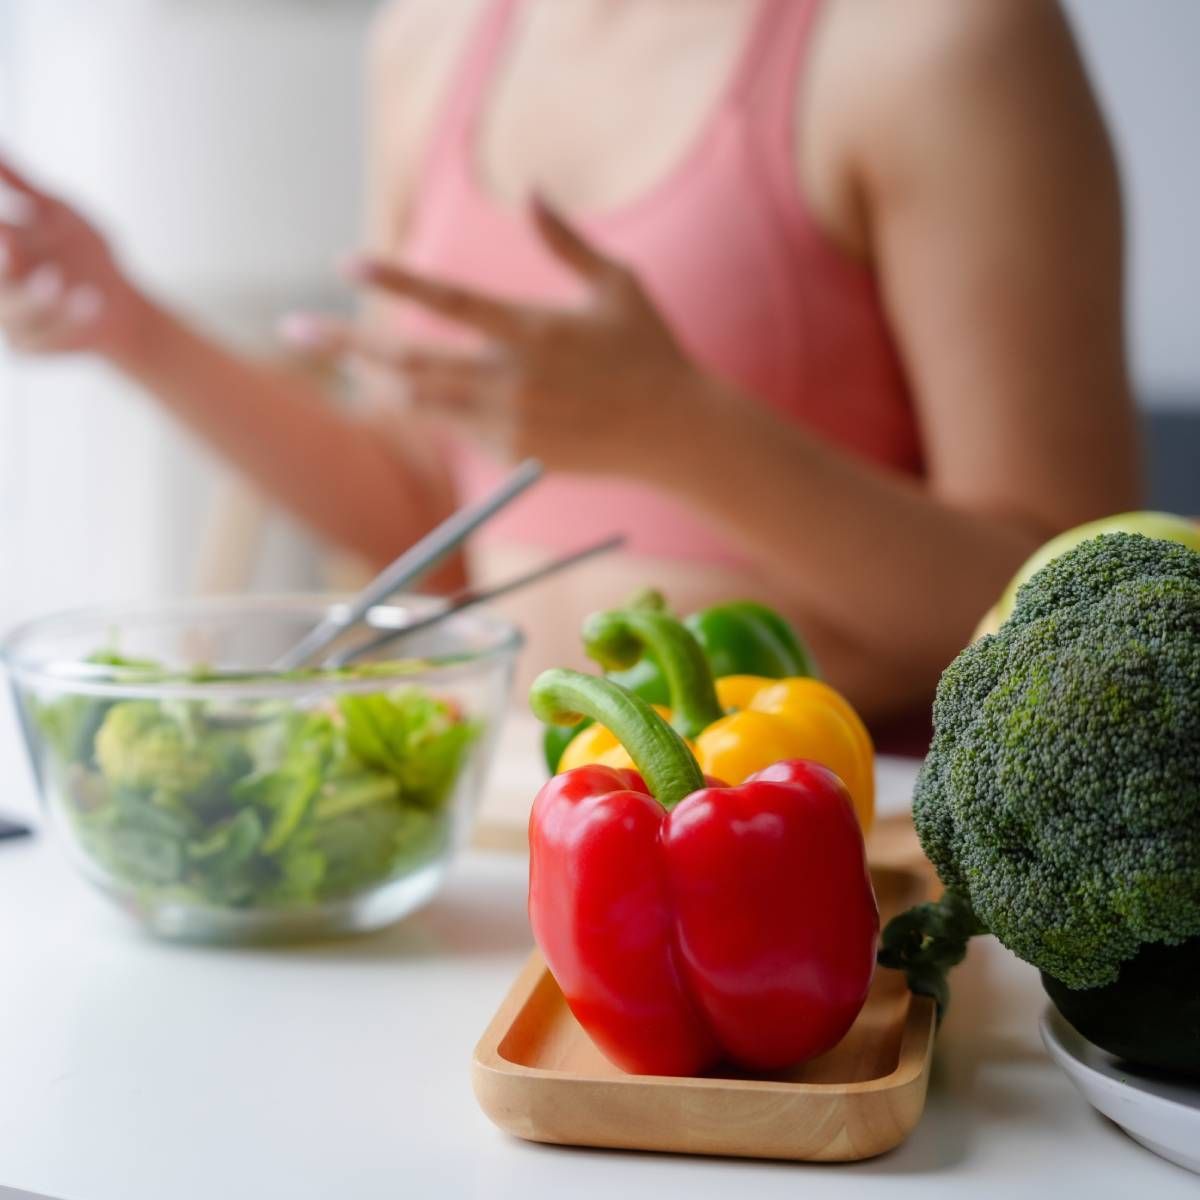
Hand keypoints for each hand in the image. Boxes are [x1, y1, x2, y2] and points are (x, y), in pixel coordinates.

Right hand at [0, 156, 146, 357]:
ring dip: (35, 297)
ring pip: (14, 310)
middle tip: (10, 240)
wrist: (118, 304)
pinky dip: (71, 318)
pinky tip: (93, 301)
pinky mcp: (26, 347)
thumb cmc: (82, 251)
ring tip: (59, 279)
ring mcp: (5, 318)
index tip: (7, 229)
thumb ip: (19, 184)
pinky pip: (47, 336)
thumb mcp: (54, 211)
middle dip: (2, 262)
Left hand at [279, 196, 705, 475]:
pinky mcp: (513, 455)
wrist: (677, 434)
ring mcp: (510, 423)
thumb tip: (532, 190)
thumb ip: (567, 241)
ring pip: (421, 402)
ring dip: (375, 379)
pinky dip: (427, 408)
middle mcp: (513, 379)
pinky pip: (454, 429)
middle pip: (410, 362)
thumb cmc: (652, 351)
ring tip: (340, 358)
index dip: (395, 278)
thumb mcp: (618, 284)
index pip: (450, 300)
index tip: (347, 262)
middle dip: (347, 345)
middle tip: (297, 331)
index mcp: (534, 330)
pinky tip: (402, 391)